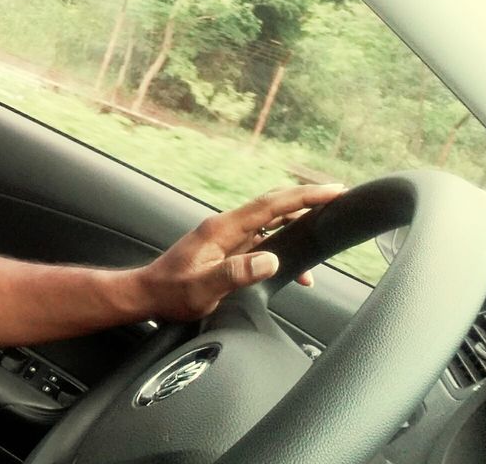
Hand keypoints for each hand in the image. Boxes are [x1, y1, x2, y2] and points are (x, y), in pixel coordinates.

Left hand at [133, 183, 345, 321]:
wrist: (146, 295)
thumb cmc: (169, 293)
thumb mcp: (202, 288)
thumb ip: (236, 273)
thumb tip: (271, 261)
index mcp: (222, 229)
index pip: (271, 205)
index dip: (304, 196)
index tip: (333, 191)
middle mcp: (226, 228)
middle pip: (274, 206)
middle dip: (307, 200)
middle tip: (338, 199)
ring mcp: (226, 237)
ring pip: (270, 222)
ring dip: (298, 223)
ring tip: (324, 230)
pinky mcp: (227, 249)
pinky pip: (263, 240)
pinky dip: (284, 246)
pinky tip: (296, 268)